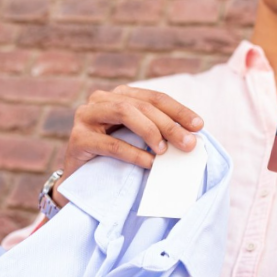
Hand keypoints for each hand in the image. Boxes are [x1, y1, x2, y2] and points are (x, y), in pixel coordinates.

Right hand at [53, 85, 202, 206]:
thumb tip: (191, 137)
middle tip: (188, 143)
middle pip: (141, 105)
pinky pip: (110, 143)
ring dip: (150, 131)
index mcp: (119, 95)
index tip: (199, 126)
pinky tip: (149, 163)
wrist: (80, 181)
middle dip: (169, 124)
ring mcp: (86, 116)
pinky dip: (133, 153)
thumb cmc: (115, 158)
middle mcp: (101, 100)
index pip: (154, 98)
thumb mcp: (138, 139)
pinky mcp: (77, 139)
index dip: (178, 110)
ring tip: (166, 151)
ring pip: (124, 113)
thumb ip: (158, 132)